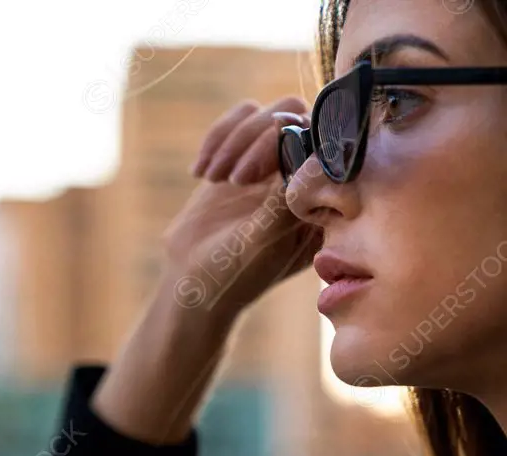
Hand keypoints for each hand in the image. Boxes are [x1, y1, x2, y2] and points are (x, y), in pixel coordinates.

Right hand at [165, 98, 322, 321]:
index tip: (254, 175)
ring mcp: (271, 161)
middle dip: (260, 142)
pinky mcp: (239, 154)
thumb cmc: (234, 273)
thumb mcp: (263, 241)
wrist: (192, 280)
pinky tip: (202, 173)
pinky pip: (237, 119)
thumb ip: (283, 194)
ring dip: (233, 141)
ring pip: (264, 113)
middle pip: (297, 116)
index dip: (295, 144)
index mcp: (324, 197)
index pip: (326, 143)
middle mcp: (302, 173)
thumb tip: (295, 142)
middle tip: (235, 181)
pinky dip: (215, 139)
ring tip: (215, 179)